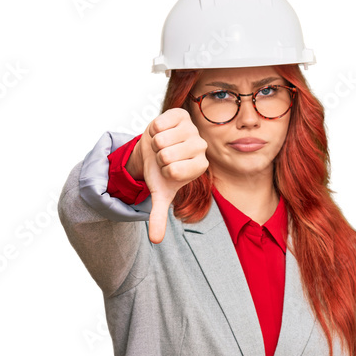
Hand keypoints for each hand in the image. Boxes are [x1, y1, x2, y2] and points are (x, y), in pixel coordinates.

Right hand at [126, 108, 208, 243]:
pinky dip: (154, 128)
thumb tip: (155, 241)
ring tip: (162, 145)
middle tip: (164, 156)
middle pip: (166, 154)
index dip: (163, 170)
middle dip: (158, 157)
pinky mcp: (181, 114)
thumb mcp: (160, 193)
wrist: (154, 148)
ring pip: (162, 139)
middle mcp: (201, 147)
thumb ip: (159, 216)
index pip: (174, 170)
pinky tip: (162, 131)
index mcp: (200, 166)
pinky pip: (160, 122)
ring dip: (155, 143)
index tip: (168, 170)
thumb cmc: (160, 171)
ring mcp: (192, 129)